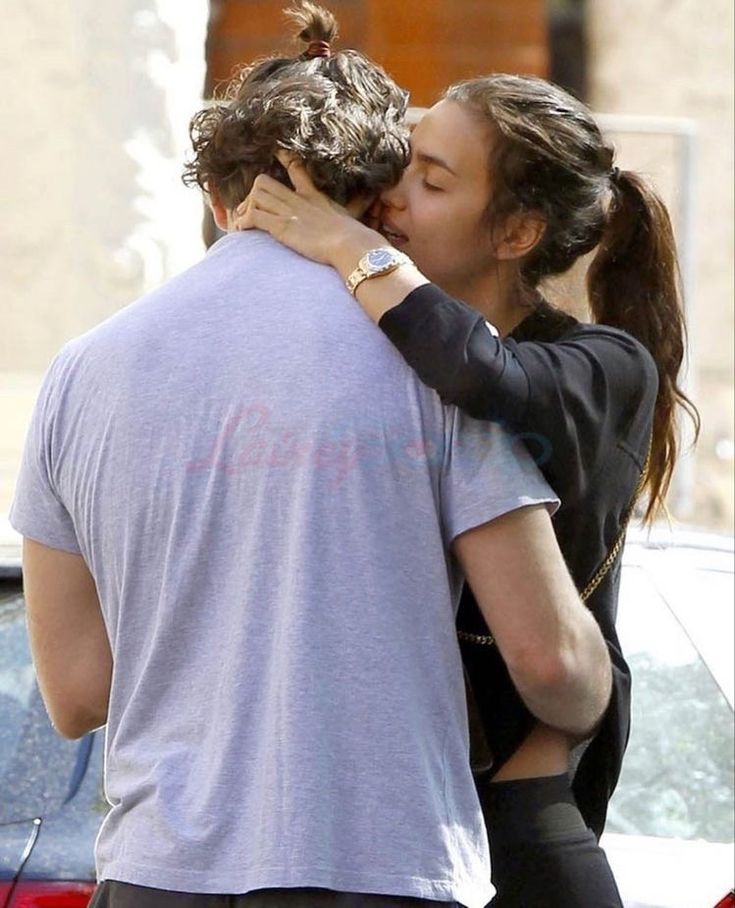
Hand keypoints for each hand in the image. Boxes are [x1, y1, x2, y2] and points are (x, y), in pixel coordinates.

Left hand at [233, 152, 386, 268]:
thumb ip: (360, 205)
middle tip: (248, 208)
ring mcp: (289, 212)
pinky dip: (243, 223)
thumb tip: (375, 197)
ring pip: (254, 196)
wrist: (351, 245)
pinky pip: (253, 216)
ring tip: (241, 223)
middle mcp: (298, 201)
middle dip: (251, 194)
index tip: (275, 149)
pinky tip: (241, 231)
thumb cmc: (356, 237)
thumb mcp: (355, 215)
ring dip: (243, 209)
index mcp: (314, 197)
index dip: (284, 157)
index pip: (296, 168)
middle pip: (263, 182)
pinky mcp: (282, 226)